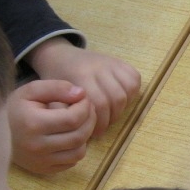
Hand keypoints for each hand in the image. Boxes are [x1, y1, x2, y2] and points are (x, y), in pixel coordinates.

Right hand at [8, 80, 96, 173]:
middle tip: (87, 109)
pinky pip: (71, 162)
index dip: (85, 107)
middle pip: (79, 136)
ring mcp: (40, 161)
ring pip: (79, 152)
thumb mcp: (32, 90)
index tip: (83, 99)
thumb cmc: (14, 108)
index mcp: (33, 124)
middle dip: (90, 120)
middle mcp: (37, 146)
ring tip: (80, 122)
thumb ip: (57, 88)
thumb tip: (81, 94)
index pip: (73, 119)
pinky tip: (70, 136)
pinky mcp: (42, 169)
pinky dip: (76, 149)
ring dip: (85, 136)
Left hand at [26, 38, 140, 136]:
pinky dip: (132, 92)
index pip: (100, 104)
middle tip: (104, 124)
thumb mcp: (54, 98)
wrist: (60, 57)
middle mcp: (98, 67)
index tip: (94, 132)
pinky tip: (121, 99)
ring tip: (112, 113)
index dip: (100, 122)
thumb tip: (83, 132)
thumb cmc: (56, 80)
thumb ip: (66, 114)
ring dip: (123, 107)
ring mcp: (110, 63)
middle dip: (112, 117)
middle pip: (117, 98)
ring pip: (128, 89)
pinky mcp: (119, 62)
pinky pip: (135, 78)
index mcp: (80, 75)